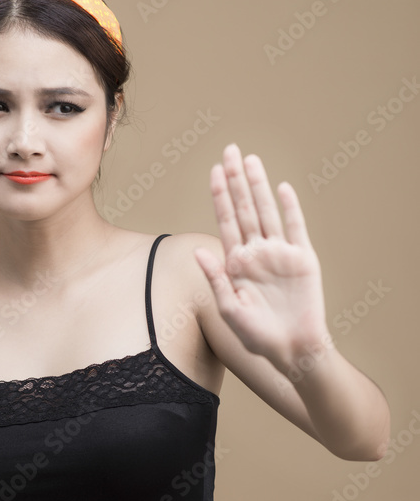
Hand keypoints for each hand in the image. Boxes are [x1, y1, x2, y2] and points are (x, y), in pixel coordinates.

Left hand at [193, 143, 331, 370]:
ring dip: (258, 186)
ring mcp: (280, 253)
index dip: (220, 195)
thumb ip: (215, 279)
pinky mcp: (303, 259)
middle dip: (237, 180)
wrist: (292, 349)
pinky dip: (289, 208)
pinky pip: (296, 228)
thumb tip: (198, 251)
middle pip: (244, 209)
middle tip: (230, 151)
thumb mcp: (229, 309)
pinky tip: (281, 189)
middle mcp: (257, 252)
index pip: (225, 221)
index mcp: (236, 262)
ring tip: (251, 160)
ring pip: (266, 212)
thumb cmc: (257, 335)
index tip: (214, 171)